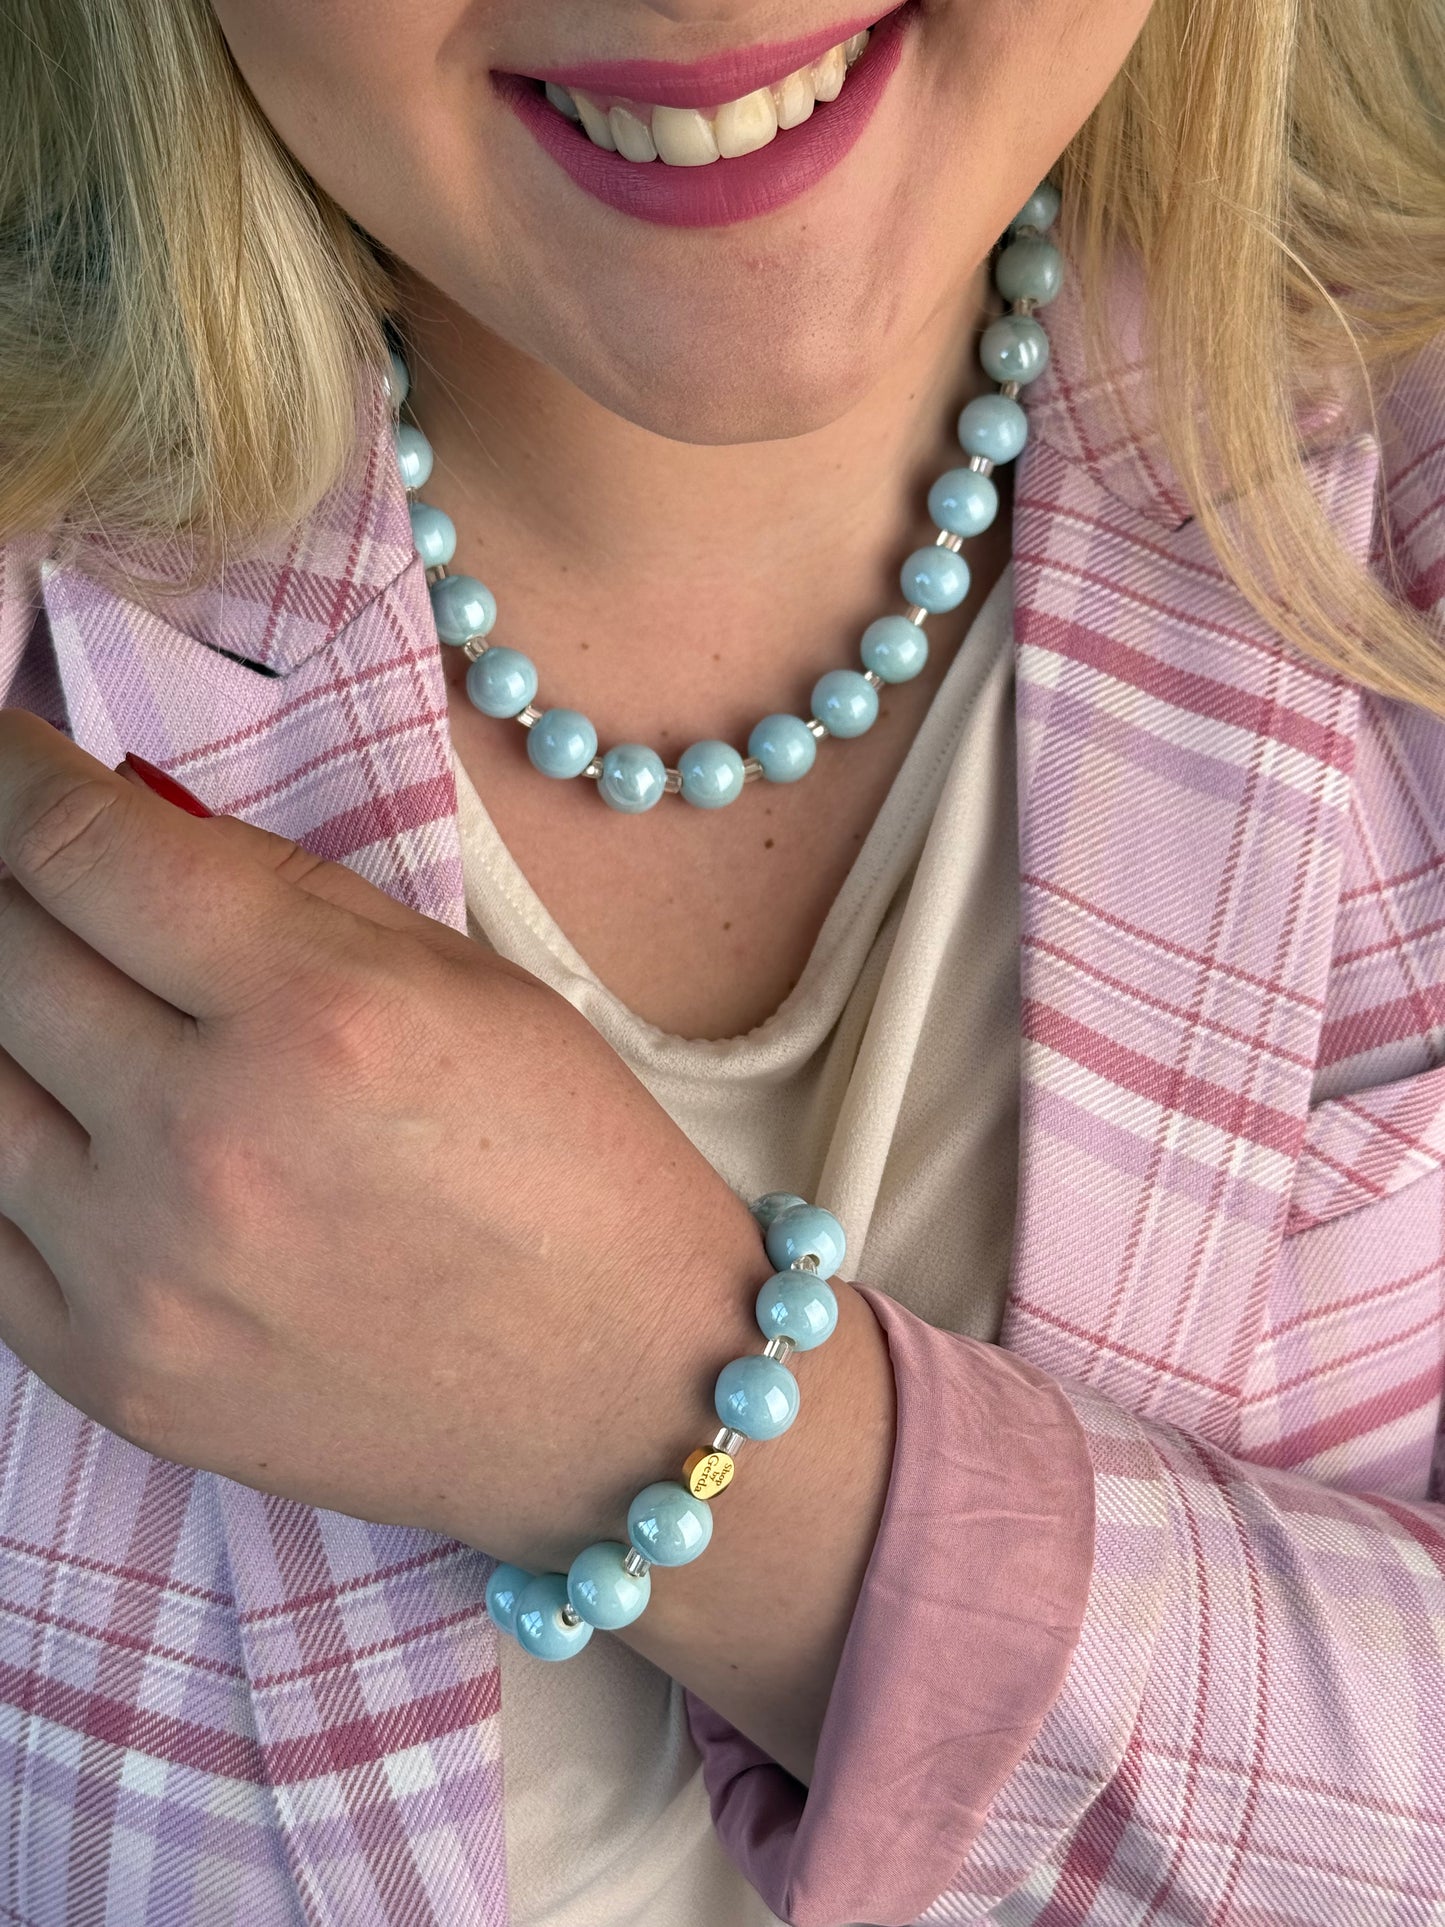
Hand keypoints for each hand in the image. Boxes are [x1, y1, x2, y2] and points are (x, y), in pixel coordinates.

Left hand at [0, 710, 765, 1558]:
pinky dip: (12, 1155)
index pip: (77, 846)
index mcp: (318, 1010)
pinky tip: (69, 1125)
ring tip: (72, 1009)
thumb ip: (277, 892)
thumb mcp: (462, 980)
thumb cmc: (571, 1167)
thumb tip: (126, 823)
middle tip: (37, 879)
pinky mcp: (116, 1376)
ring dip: (10, 1022)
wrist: (627, 1391)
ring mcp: (145, 1274)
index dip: (7, 776)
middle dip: (4, 889)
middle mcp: (209, 1139)